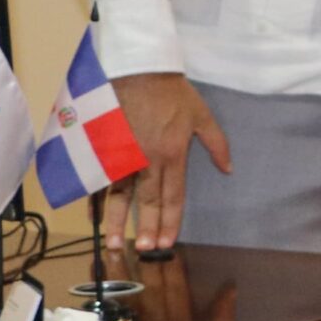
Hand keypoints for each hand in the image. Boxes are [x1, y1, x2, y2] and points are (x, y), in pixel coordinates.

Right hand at [104, 74, 229, 253]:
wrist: (137, 68)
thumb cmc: (172, 92)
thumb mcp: (203, 116)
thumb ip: (217, 145)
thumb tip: (228, 170)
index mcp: (172, 155)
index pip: (173, 197)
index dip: (170, 222)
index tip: (167, 243)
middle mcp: (146, 160)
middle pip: (147, 201)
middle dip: (146, 229)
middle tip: (145, 252)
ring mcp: (121, 154)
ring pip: (118, 195)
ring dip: (116, 222)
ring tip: (114, 244)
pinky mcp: (102, 146)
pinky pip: (96, 177)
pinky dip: (93, 198)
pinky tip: (92, 216)